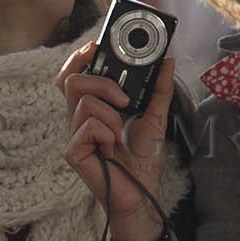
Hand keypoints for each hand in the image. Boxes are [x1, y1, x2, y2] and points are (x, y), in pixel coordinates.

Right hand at [57, 46, 175, 240]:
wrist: (142, 194)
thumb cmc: (142, 160)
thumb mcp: (156, 117)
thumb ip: (160, 88)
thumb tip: (168, 60)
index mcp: (93, 108)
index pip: (73, 76)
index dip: (77, 59)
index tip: (95, 47)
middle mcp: (78, 119)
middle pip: (71, 81)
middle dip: (102, 83)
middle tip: (125, 99)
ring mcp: (73, 135)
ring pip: (84, 102)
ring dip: (112, 116)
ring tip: (121, 133)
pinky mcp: (73, 151)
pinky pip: (88, 126)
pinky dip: (107, 134)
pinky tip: (112, 149)